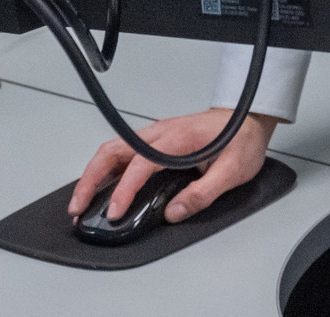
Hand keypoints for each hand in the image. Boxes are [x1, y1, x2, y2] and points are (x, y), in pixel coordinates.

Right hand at [69, 108, 279, 224]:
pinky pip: (122, 152)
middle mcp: (161, 132)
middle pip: (112, 152)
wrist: (250, 117)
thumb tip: (173, 212)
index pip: (141, 164)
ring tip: (82, 202)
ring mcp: (156, 134)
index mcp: (178, 139)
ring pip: (113, 150)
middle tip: (78, 208)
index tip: (115, 212)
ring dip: (94, 175)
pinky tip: (102, 188)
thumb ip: (203, 193)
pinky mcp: (156, 139)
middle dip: (90, 180)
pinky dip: (105, 169)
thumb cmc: (242, 139)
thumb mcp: (232, 170)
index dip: (124, 190)